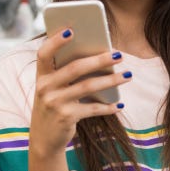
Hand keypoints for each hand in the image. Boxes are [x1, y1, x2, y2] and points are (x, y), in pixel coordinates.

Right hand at [29, 30, 130, 158]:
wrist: (43, 140)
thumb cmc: (53, 107)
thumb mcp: (52, 89)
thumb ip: (65, 74)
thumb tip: (99, 56)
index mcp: (41, 76)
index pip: (44, 53)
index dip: (56, 41)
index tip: (72, 30)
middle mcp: (45, 87)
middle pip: (75, 68)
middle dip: (100, 59)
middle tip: (120, 55)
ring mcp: (54, 103)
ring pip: (88, 86)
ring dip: (111, 80)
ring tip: (128, 75)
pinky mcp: (66, 117)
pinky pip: (92, 108)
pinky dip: (107, 106)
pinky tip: (119, 104)